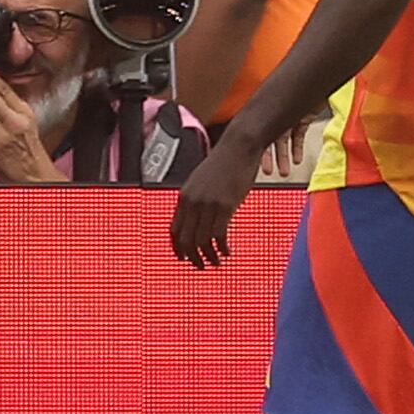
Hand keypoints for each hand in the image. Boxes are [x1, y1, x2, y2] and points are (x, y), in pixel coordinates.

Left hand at [167, 123, 266, 267]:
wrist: (238, 147)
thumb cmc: (224, 163)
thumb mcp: (202, 181)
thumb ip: (197, 199)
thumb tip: (197, 218)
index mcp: (184, 196)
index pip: (174, 229)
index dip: (178, 248)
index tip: (184, 258)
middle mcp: (192, 202)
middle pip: (186, 239)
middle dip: (193, 257)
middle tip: (202, 266)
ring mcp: (208, 204)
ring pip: (202, 241)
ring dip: (209, 257)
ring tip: (216, 262)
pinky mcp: (225, 205)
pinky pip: (219, 235)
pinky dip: (222, 248)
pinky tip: (227, 252)